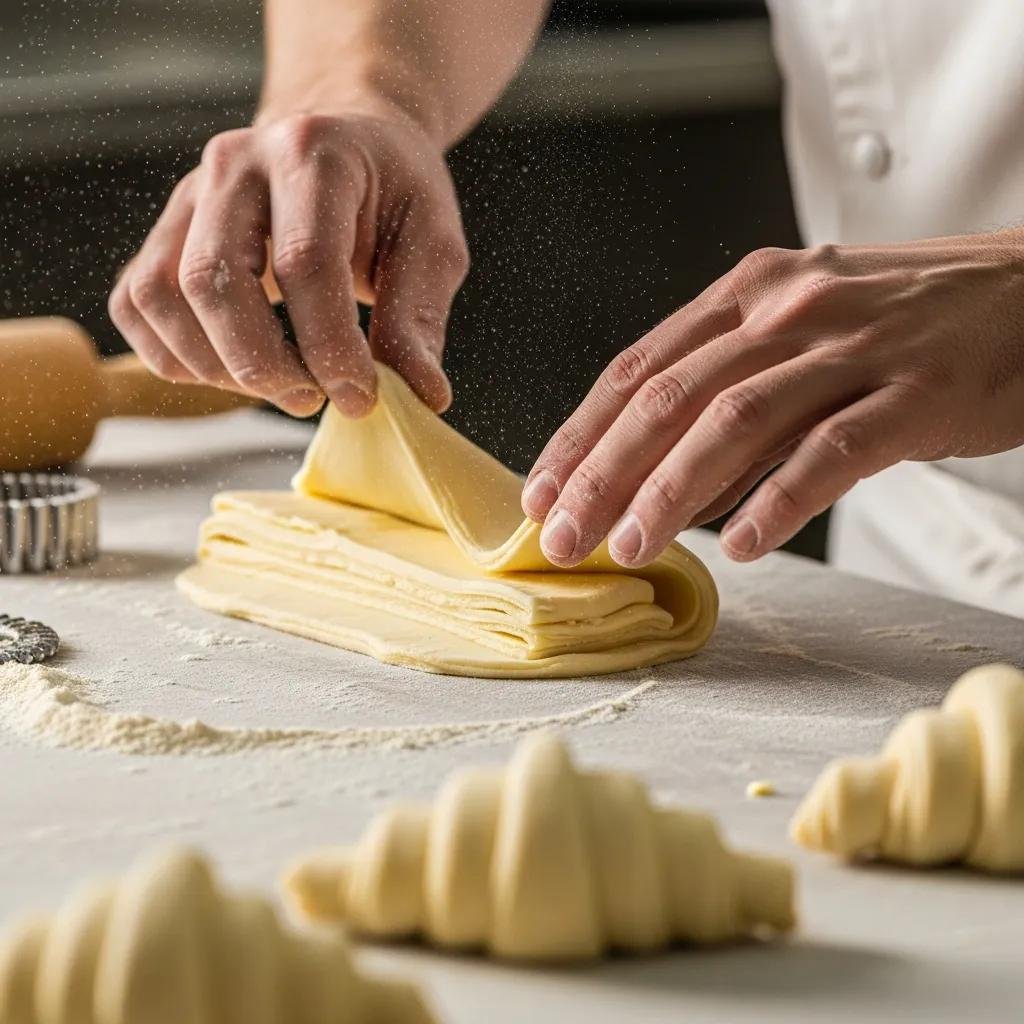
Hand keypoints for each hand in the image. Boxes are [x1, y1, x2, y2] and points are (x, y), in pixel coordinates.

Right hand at [109, 110, 468, 417]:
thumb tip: (422, 394)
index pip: (304, 260)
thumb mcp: (432, 243)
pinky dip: (177, 357)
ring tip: (283, 385)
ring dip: (217, 366)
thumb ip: (419, 317)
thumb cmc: (391, 194)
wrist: (343, 143)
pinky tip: (237, 370)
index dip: (328, 345)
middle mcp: (234, 164)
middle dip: (262, 364)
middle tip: (313, 400)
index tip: (360, 398)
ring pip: (160, 295)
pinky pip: (137, 306)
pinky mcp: (164, 233)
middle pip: (212, 279)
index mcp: (312, 153)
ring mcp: (187, 196)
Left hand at [522, 233, 1023, 565]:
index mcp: (748, 293)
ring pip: (736, 421)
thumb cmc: (902, 322)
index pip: (638, 368)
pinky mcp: (916, 394)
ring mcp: (853, 348)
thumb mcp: (800, 327)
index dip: (581, 435)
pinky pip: (833, 452)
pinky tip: (741, 545)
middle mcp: (788, 310)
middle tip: (563, 537)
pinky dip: (780, 500)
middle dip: (603, 474)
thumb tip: (658, 472)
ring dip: (671, 492)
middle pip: (669, 397)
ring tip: (630, 548)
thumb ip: (728, 385)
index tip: (542, 491)